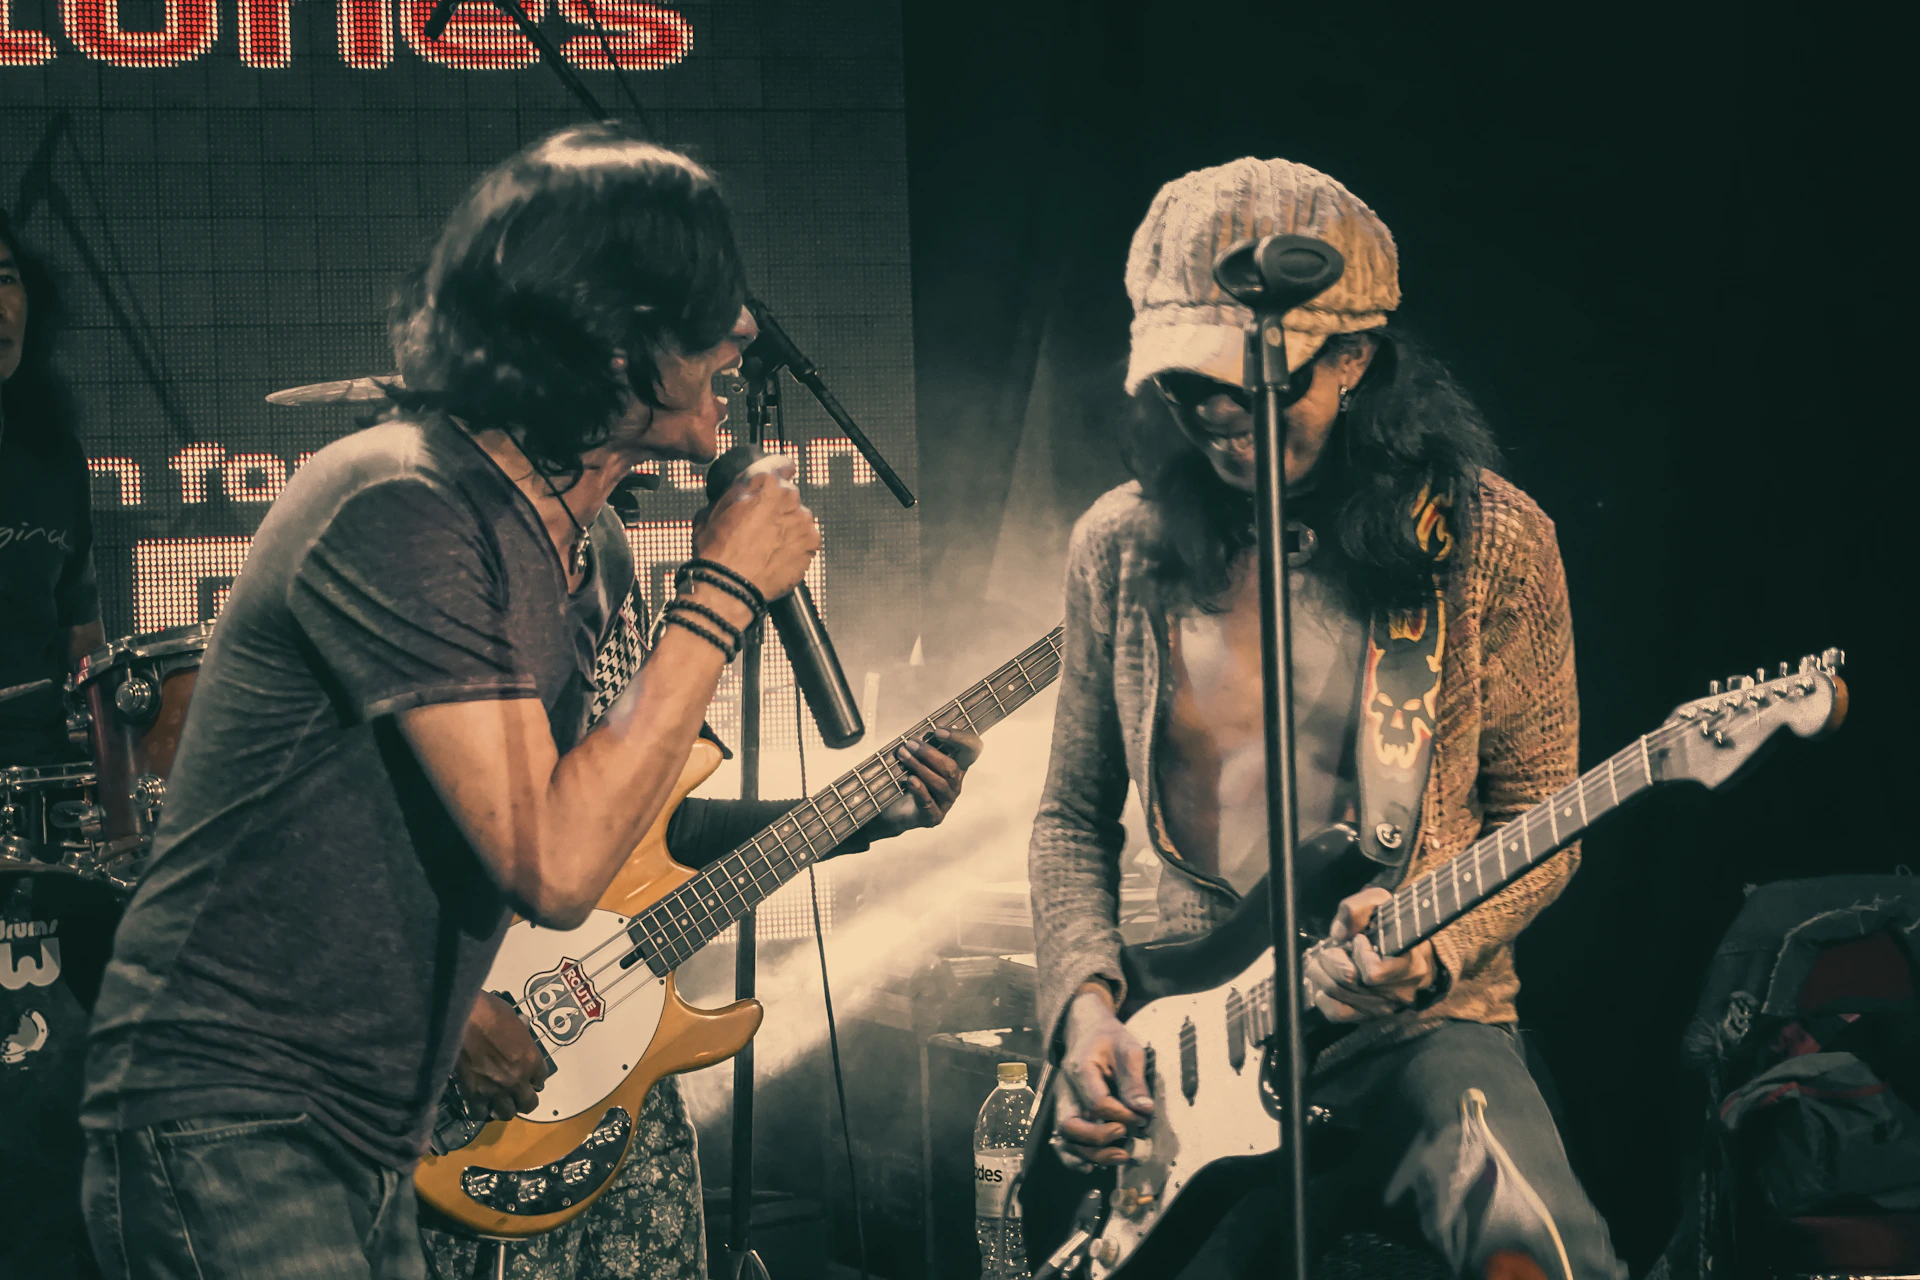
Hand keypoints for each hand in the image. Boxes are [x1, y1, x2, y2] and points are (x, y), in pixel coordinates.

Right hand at [455, 992, 548, 1121]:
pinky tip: (478, 1104)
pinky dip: (480, 1110)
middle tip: (516, 1095)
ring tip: (497, 1103)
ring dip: (503, 1109)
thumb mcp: (513, 1017)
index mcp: (531, 1060)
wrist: (464, 1020)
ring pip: (506, 1113)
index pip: (542, 1078)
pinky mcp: (473, 1094)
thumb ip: (520, 1029)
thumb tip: (523, 1023)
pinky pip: (479, 1114)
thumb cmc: (490, 1012)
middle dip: (524, 1100)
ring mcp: (496, 1090)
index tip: (530, 1077)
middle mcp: (517, 1079)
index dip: (535, 1079)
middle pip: (529, 1104)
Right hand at [692, 457, 819, 601]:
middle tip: (761, 526)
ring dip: (788, 527)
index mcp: (762, 481)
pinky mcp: (811, 543)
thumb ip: (729, 497)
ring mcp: (802, 520)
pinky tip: (779, 556)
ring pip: (798, 517)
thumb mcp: (709, 512)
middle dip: (777, 507)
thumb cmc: (717, 551)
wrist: (730, 585)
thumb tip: (731, 498)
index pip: (781, 464)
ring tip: (768, 546)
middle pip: (788, 495)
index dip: (778, 472)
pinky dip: (797, 546)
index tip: (778, 478)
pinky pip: (807, 539)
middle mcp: (787, 495)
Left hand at [861, 727, 981, 841]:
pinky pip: (929, 802)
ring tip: (903, 755)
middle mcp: (955, 784)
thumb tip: (927, 729)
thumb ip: (924, 746)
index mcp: (956, 767)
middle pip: (951, 768)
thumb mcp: (917, 759)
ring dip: (920, 766)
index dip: (961, 739)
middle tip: (910, 744)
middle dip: (930, 753)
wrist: (893, 810)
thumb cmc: (907, 779)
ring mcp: (946, 802)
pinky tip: (910, 780)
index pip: (972, 750)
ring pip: (939, 783)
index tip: (938, 731)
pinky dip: (920, 789)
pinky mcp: (934, 817)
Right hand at [1052, 985, 1152, 1169]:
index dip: (1122, 1115)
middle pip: (1070, 1125)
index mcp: (1080, 1069)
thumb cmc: (1109, 1040)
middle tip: (1125, 1139)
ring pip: (1066, 1140)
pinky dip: (1076, 1159)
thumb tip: (1145, 1111)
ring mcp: (1063, 1104)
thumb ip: (1134, 1081)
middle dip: (1099, 1140)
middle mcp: (1065, 1090)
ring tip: (1121, 1156)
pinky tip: (1096, 1164)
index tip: (1142, 1117)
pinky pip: (1063, 1143)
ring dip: (1093, 1154)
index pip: (1097, 1102)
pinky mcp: (1067, 1114)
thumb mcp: (1128, 1050)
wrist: (1087, 1032)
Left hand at [1302, 887, 1436, 1022]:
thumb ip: (1358, 908)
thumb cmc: (1393, 926)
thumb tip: (1338, 935)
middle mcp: (1400, 992)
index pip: (1374, 972)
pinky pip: (1336, 1013)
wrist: (1408, 952)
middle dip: (1332, 958)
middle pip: (1349, 980)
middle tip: (1333, 947)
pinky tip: (1326, 983)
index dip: (1360, 953)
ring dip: (1322, 972)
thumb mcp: (1381, 904)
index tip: (1360, 939)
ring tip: (1326, 959)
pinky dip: (1323, 997)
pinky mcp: (1369, 1017)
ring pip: (1338, 993)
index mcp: (1411, 966)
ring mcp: (1384, 1008)